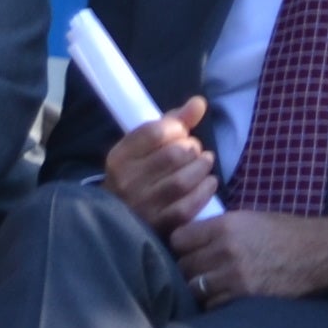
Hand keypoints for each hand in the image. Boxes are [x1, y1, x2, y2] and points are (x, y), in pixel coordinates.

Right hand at [102, 95, 223, 238]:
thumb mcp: (145, 148)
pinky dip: (205, 190)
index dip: (177, 128)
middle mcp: (126, 180)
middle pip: (173, 154)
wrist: (121, 219)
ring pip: (183, 180)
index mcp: (119, 157)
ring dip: (202, 168)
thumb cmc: (138, 175)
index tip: (181, 132)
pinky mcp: (159, 224)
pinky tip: (208, 183)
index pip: (154, 132)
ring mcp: (142, 204)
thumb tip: (199, 102)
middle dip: (193, 149)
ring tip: (204, 164)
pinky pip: (189, 204)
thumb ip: (172, 122)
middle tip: (195, 151)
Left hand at [171, 205, 327, 306]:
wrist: (320, 252)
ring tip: (210, 283)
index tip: (187, 248)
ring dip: (200, 286)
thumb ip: (216, 228)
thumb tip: (188, 237)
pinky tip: (223, 294)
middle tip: (199, 268)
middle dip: (189, 267)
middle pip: (184, 265)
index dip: (181, 245)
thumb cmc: (284, 232)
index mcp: (224, 226)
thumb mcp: (247, 218)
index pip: (178, 239)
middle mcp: (225, 250)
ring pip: (195, 287)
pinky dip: (214, 301)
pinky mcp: (246, 296)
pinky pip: (213, 303)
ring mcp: (235, 276)